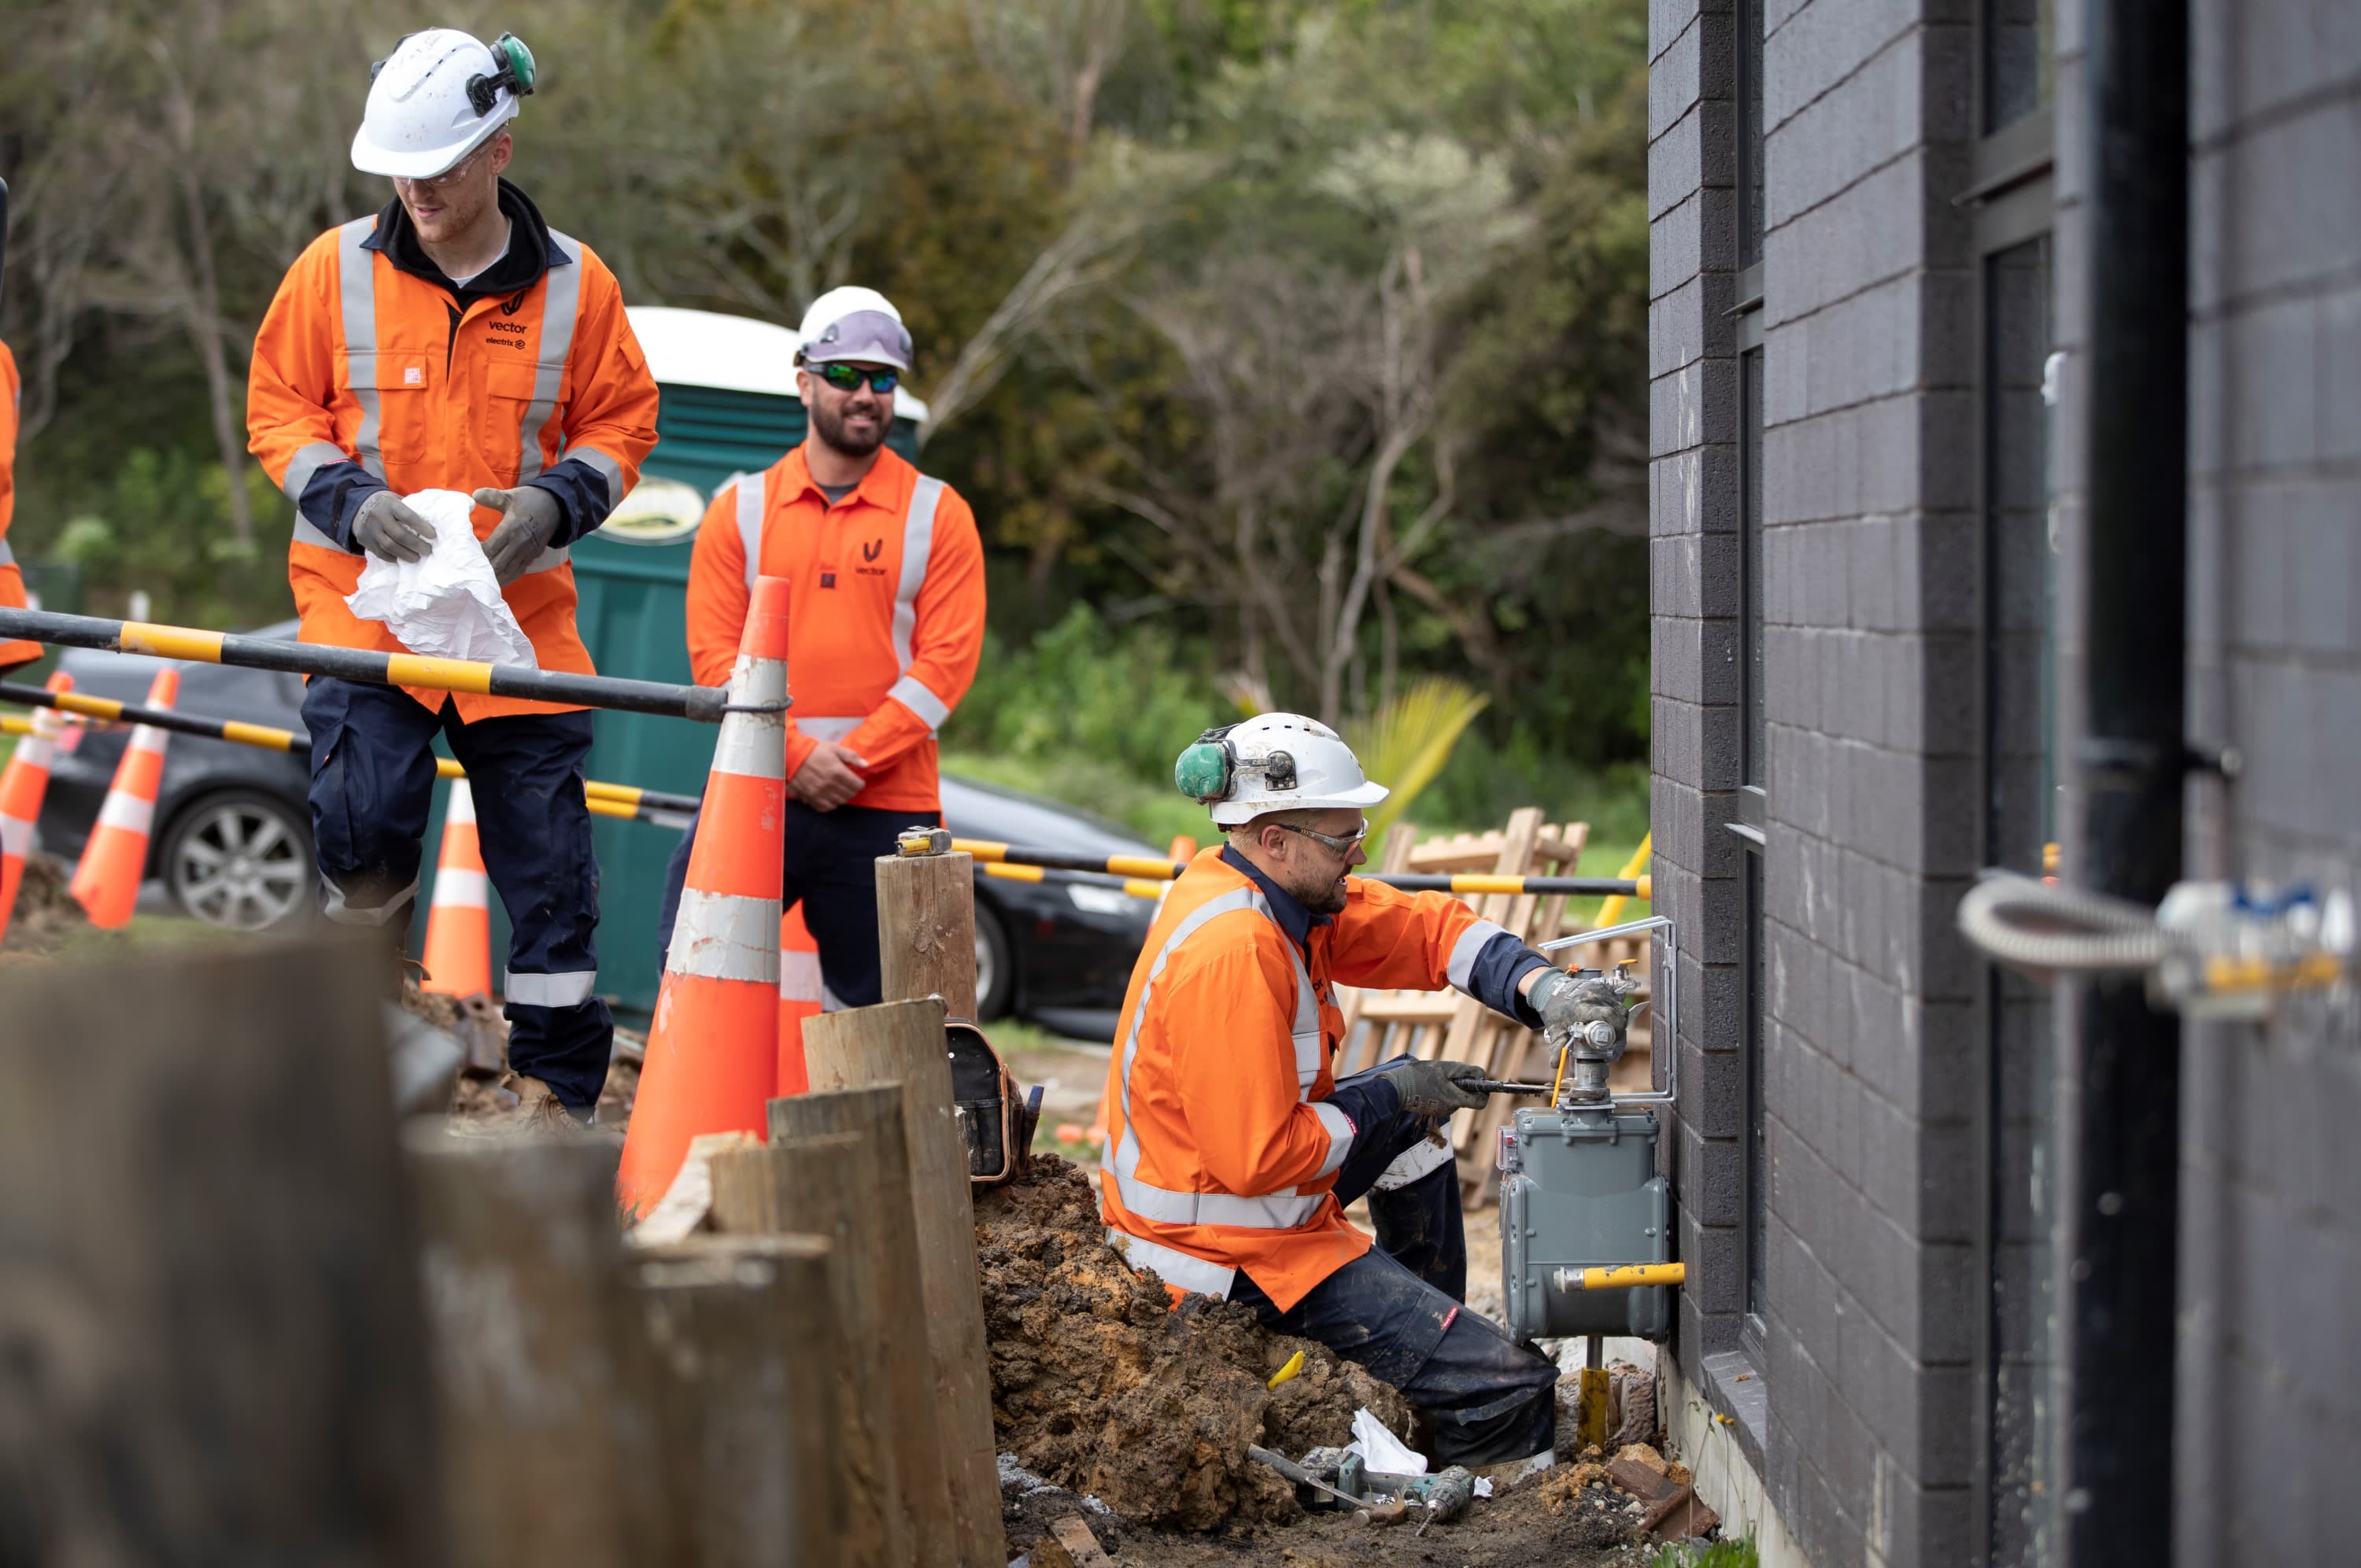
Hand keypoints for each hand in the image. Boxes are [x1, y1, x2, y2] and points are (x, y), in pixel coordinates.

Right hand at [352, 491, 433, 561]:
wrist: (359, 505)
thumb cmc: (386, 504)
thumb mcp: (397, 500)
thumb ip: (410, 510)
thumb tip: (431, 523)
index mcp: (390, 504)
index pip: (408, 517)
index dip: (422, 527)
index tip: (433, 536)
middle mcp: (378, 516)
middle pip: (400, 535)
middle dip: (416, 545)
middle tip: (428, 551)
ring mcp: (370, 529)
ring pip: (389, 546)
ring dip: (406, 555)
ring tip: (416, 558)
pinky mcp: (364, 540)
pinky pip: (380, 553)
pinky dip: (392, 558)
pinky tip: (401, 559)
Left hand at [473, 485, 563, 584]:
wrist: (557, 507)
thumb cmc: (530, 500)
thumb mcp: (510, 496)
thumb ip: (491, 496)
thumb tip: (474, 495)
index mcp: (511, 529)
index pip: (489, 549)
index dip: (475, 554)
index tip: (464, 552)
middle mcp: (519, 545)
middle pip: (497, 565)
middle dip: (482, 569)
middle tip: (469, 569)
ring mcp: (527, 553)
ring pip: (507, 572)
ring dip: (493, 577)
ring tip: (480, 579)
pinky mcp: (532, 557)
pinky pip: (517, 572)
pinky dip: (506, 577)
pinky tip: (496, 579)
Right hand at [791, 738, 867, 811]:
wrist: (793, 757)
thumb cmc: (815, 751)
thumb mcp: (835, 748)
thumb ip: (852, 757)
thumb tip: (866, 765)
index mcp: (837, 771)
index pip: (857, 785)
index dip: (859, 783)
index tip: (856, 780)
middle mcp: (830, 785)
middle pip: (850, 795)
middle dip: (852, 790)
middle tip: (848, 785)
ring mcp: (820, 793)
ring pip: (839, 802)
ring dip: (842, 797)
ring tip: (839, 790)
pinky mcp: (811, 798)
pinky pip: (826, 808)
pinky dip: (830, 804)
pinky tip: (829, 797)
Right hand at [1374, 1058, 1490, 1117]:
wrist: (1395, 1089)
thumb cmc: (1418, 1076)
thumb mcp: (1444, 1068)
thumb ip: (1465, 1071)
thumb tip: (1481, 1076)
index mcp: (1455, 1099)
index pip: (1481, 1102)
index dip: (1484, 1091)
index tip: (1478, 1081)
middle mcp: (1451, 1108)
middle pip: (1467, 1097)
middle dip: (1463, 1085)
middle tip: (1451, 1074)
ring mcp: (1441, 1110)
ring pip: (1455, 1097)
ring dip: (1450, 1087)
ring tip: (1435, 1078)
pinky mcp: (1433, 1109)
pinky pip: (1444, 1099)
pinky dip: (1441, 1091)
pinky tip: (1429, 1084)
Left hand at [1528, 968, 1627, 1059]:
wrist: (1551, 990)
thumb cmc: (1555, 1011)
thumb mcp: (1555, 1029)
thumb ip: (1558, 1047)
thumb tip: (1556, 1064)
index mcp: (1582, 1007)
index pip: (1608, 1015)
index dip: (1616, 1030)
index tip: (1613, 1042)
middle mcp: (1593, 995)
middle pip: (1618, 1013)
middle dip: (1619, 1029)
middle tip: (1614, 1041)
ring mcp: (1600, 989)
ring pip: (1620, 1007)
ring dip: (1619, 1021)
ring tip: (1612, 1032)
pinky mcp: (1603, 987)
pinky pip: (1617, 1001)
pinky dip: (1617, 1012)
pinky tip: (1610, 1021)